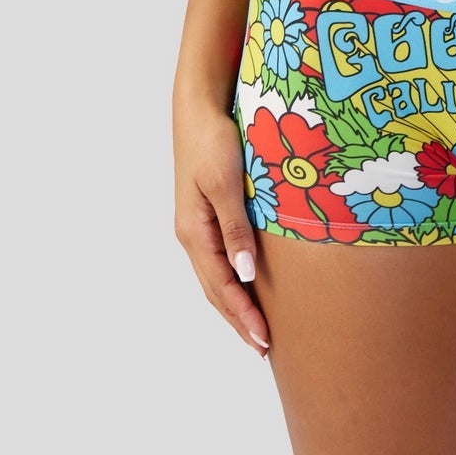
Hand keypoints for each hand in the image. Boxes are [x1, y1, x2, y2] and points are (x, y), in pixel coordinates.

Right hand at [173, 99, 271, 356]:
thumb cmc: (213, 139)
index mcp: (194, 232)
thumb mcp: (225, 183)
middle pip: (214, 289)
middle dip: (237, 320)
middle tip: (264, 347)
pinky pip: (217, 258)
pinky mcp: (205, 213)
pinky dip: (230, 281)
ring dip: (233, 305)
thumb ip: (235, 228)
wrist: (198, 106)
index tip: (264, 340)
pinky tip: (244, 285)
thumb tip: (244, 274)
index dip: (242, 315)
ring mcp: (196, 225)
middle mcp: (192, 234)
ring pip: (214, 277)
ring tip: (254, 328)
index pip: (221, 286)